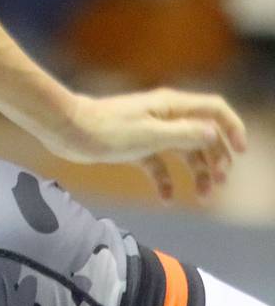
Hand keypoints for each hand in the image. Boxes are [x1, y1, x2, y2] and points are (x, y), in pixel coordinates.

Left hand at [43, 89, 247, 201]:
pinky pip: (158, 164)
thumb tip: (214, 134)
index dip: (233, 128)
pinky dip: (165, 180)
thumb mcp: (151, 134)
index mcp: (172, 106)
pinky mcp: (133, 146)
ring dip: (196, 173)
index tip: (241, 153)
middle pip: (203, 135)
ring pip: (183, 152)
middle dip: (216, 159)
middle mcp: (164, 116)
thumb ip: (185, 134)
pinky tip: (166, 199)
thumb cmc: (106, 129)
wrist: (65, 130)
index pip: (214, 110)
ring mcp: (148, 131)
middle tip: (219, 184)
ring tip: (203, 197)